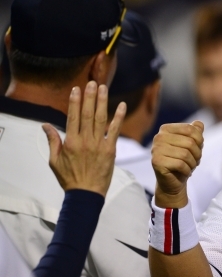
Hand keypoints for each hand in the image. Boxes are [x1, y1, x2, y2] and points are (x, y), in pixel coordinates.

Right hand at [42, 81, 125, 196]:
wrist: (86, 194)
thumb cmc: (69, 178)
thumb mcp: (54, 161)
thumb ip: (52, 141)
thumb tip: (45, 125)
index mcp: (70, 142)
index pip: (73, 117)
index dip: (75, 102)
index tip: (76, 89)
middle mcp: (85, 141)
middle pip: (87, 114)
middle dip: (89, 97)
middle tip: (92, 82)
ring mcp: (99, 145)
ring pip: (100, 119)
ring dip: (102, 102)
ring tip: (103, 88)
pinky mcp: (111, 150)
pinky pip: (114, 130)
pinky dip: (118, 117)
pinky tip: (121, 105)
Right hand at [151, 121, 203, 207]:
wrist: (173, 182)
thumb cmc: (183, 161)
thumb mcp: (192, 145)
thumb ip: (195, 132)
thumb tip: (199, 123)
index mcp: (166, 129)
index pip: (190, 129)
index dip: (200, 140)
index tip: (198, 149)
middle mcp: (159, 137)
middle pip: (189, 142)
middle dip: (197, 154)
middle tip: (195, 161)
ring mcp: (156, 149)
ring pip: (185, 154)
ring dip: (192, 163)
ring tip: (190, 167)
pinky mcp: (156, 162)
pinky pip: (180, 164)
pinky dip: (187, 170)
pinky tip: (185, 172)